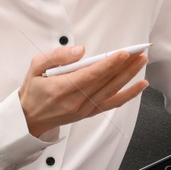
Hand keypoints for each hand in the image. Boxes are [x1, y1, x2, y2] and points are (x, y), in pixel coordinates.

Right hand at [18, 45, 148, 137]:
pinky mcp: (90, 112)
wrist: (29, 118)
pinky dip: (129, 94)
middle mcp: (76, 101)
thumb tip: (79, 51)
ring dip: (129, 76)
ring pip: (112, 91)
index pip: (92, 74)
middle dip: (125, 65)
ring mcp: (85, 109)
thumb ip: (56, 56)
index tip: (124, 53)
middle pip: (106, 81)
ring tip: (141, 61)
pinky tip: (140, 85)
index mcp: (62, 88)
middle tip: (138, 51)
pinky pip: (113, 104)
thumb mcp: (35, 67)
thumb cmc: (33, 91)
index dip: (110, 64)